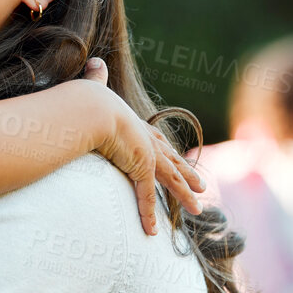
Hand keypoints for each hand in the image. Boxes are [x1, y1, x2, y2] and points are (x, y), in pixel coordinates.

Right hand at [82, 58, 205, 234]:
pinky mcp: (141, 169)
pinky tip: (151, 232)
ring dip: (184, 196)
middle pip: (173, 160)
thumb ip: (96, 78)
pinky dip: (147, 215)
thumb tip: (95, 61)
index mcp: (136, 124)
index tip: (179, 158)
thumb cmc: (90, 99)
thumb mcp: (95, 89)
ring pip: (172, 180)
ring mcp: (147, 155)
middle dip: (188, 173)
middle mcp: (147, 140)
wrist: (93, 108)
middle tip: (202, 185)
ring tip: (197, 210)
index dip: (168, 151)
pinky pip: (145, 198)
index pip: (156, 140)